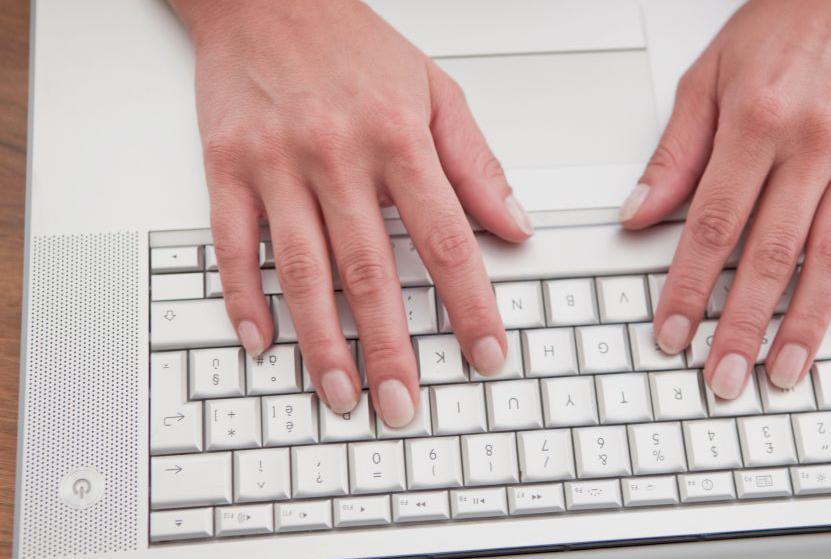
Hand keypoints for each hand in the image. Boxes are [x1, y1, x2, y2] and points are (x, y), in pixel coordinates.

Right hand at [171, 0, 532, 425]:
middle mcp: (337, 156)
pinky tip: (261, 342)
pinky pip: (233, 245)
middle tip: (403, 404)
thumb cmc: (352, 45)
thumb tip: (514, 225)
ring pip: (301, 270)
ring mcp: (276, 166)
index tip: (486, 353)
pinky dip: (243, 298)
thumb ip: (476, 163)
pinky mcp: (227, 169)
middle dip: (390, 346)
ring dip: (321, 341)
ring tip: (342, 392)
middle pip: (369, 270)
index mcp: (398, 139)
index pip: (446, 240)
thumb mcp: (434, 91)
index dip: (470, 305)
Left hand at [620, 0, 830, 396]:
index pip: (712, 226)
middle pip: (770, 254)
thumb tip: (637, 213)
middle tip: (724, 378)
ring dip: (808, 323)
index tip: (670, 333)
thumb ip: (674, 153)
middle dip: (742, 325)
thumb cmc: (779, 26)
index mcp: (755, 123)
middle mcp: (812, 144)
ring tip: (784, 371)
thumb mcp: (706, 78)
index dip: (688, 288)